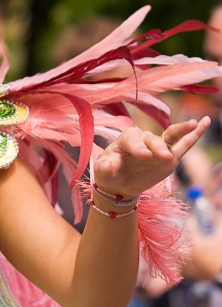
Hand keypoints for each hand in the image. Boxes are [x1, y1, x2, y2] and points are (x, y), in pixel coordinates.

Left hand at [93, 117, 210, 197]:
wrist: (120, 183)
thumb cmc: (109, 173)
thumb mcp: (102, 171)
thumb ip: (104, 167)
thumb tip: (106, 165)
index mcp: (126, 139)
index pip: (133, 138)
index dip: (138, 146)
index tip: (144, 156)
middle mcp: (143, 140)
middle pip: (152, 139)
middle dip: (158, 147)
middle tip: (164, 156)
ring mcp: (158, 147)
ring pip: (170, 136)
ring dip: (182, 130)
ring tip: (194, 124)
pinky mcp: (169, 157)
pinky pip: (183, 144)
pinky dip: (194, 135)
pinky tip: (204, 122)